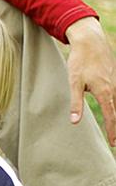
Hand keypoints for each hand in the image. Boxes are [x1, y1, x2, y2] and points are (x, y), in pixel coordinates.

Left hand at [66, 17, 115, 144]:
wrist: (90, 42)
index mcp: (104, 92)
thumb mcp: (74, 83)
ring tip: (114, 127)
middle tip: (115, 141)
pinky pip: (115, 93)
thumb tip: (75, 122)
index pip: (111, 117)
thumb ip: (76, 103)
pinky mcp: (113, 76)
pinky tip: (112, 106)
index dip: (112, 131)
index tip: (113, 143)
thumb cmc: (80, 62)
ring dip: (115, 115)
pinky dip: (114, 103)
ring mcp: (115, 82)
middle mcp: (114, 88)